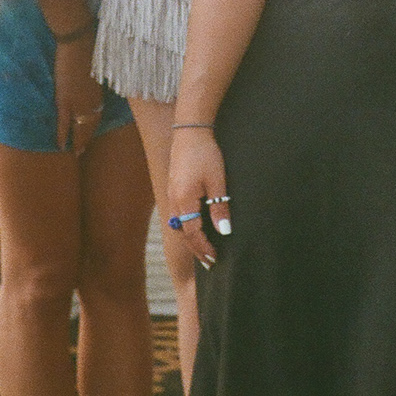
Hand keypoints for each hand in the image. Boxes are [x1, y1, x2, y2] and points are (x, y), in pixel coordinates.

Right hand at [53, 37, 100, 152]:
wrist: (78, 42)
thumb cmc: (90, 48)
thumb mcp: (97, 68)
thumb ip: (94, 81)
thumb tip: (90, 86)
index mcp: (99, 94)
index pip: (97, 116)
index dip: (93, 127)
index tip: (89, 135)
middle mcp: (92, 102)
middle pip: (90, 125)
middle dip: (86, 139)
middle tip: (82, 151)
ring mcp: (78, 103)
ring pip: (79, 128)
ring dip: (77, 142)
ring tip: (75, 153)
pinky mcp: (65, 101)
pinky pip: (64, 123)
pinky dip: (63, 135)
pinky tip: (61, 146)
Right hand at [166, 127, 229, 265]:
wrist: (190, 132)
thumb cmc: (206, 155)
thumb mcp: (217, 181)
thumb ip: (220, 208)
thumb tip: (224, 232)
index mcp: (184, 201)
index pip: (193, 234)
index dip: (204, 248)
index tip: (215, 259)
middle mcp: (174, 201)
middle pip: (183, 233)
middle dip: (197, 249)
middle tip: (209, 263)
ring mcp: (171, 195)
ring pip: (179, 225)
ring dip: (191, 239)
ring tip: (203, 250)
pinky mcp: (173, 190)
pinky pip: (178, 215)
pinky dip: (187, 227)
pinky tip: (196, 228)